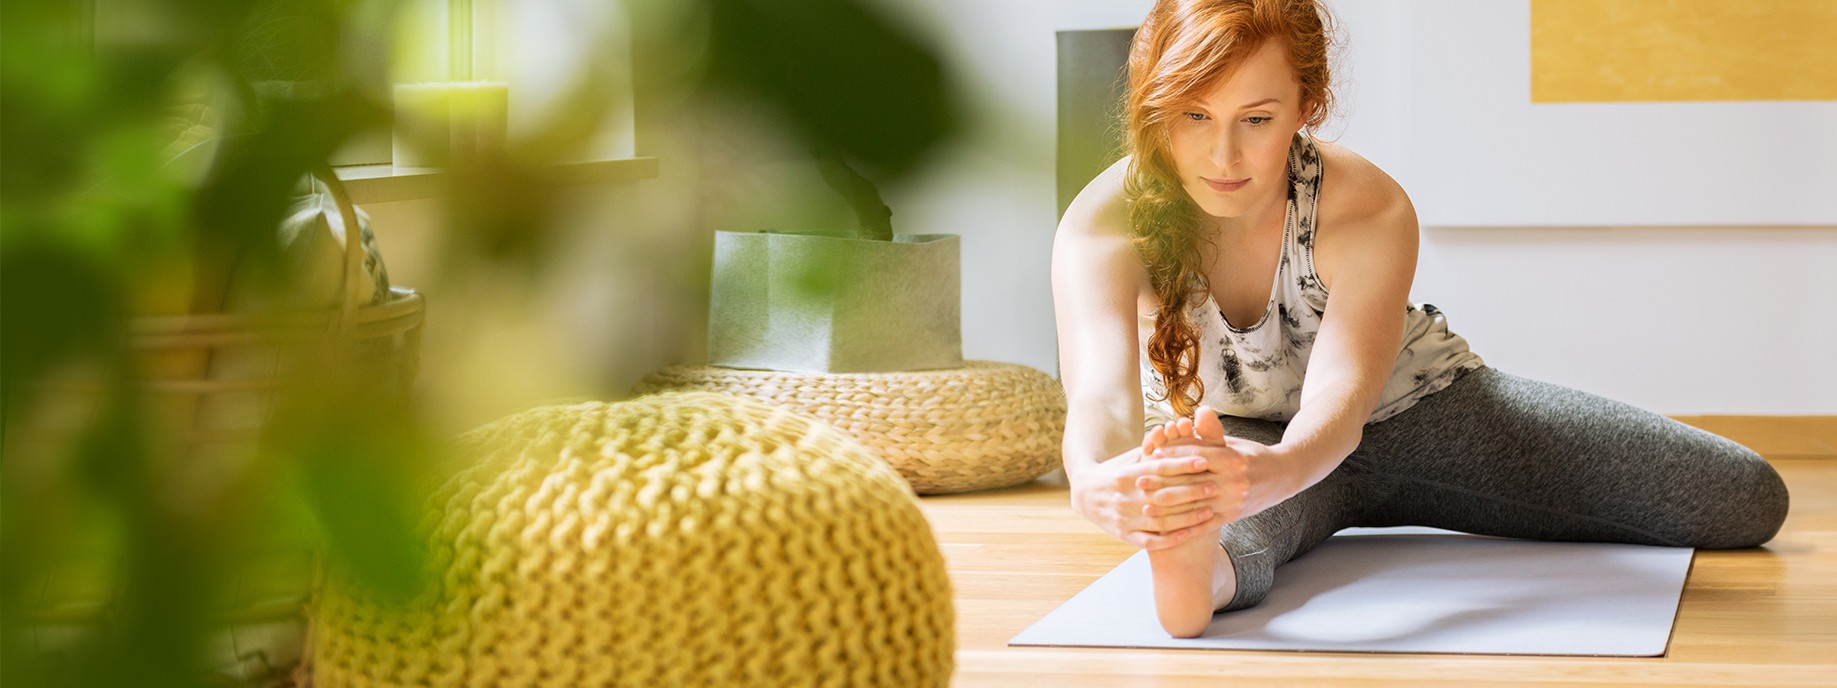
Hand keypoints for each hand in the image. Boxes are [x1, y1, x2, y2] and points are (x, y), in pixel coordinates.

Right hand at [1070, 446, 1223, 550]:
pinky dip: (1170, 538)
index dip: (1183, 464)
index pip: (1159, 467)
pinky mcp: (1123, 535)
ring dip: (1188, 517)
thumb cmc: (1116, 472)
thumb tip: (1174, 429)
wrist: (1085, 496)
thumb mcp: (1130, 458)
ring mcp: (1124, 517)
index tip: (1205, 461)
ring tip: (1209, 511)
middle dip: (1193, 491)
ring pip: (1161, 520)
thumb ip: (1152, 449)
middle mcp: (1125, 496)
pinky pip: (1150, 541)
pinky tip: (1189, 533)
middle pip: (1164, 494)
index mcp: (1127, 474)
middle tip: (1215, 487)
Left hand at [1135, 407, 1294, 528]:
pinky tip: (1167, 528)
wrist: (1283, 477)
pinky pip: (1205, 524)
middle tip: (1138, 481)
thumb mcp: (1234, 442)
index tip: (1149, 455)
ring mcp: (1233, 502)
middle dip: (1163, 482)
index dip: (1171, 455)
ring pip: (1195, 505)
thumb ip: (1212, 432)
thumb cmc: (1251, 455)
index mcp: (1231, 459)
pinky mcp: (1232, 516)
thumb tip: (1199, 410)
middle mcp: (1233, 481)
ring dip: (1168, 508)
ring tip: (1146, 506)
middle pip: (1192, 481)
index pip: (1195, 456)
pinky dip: (1185, 526)